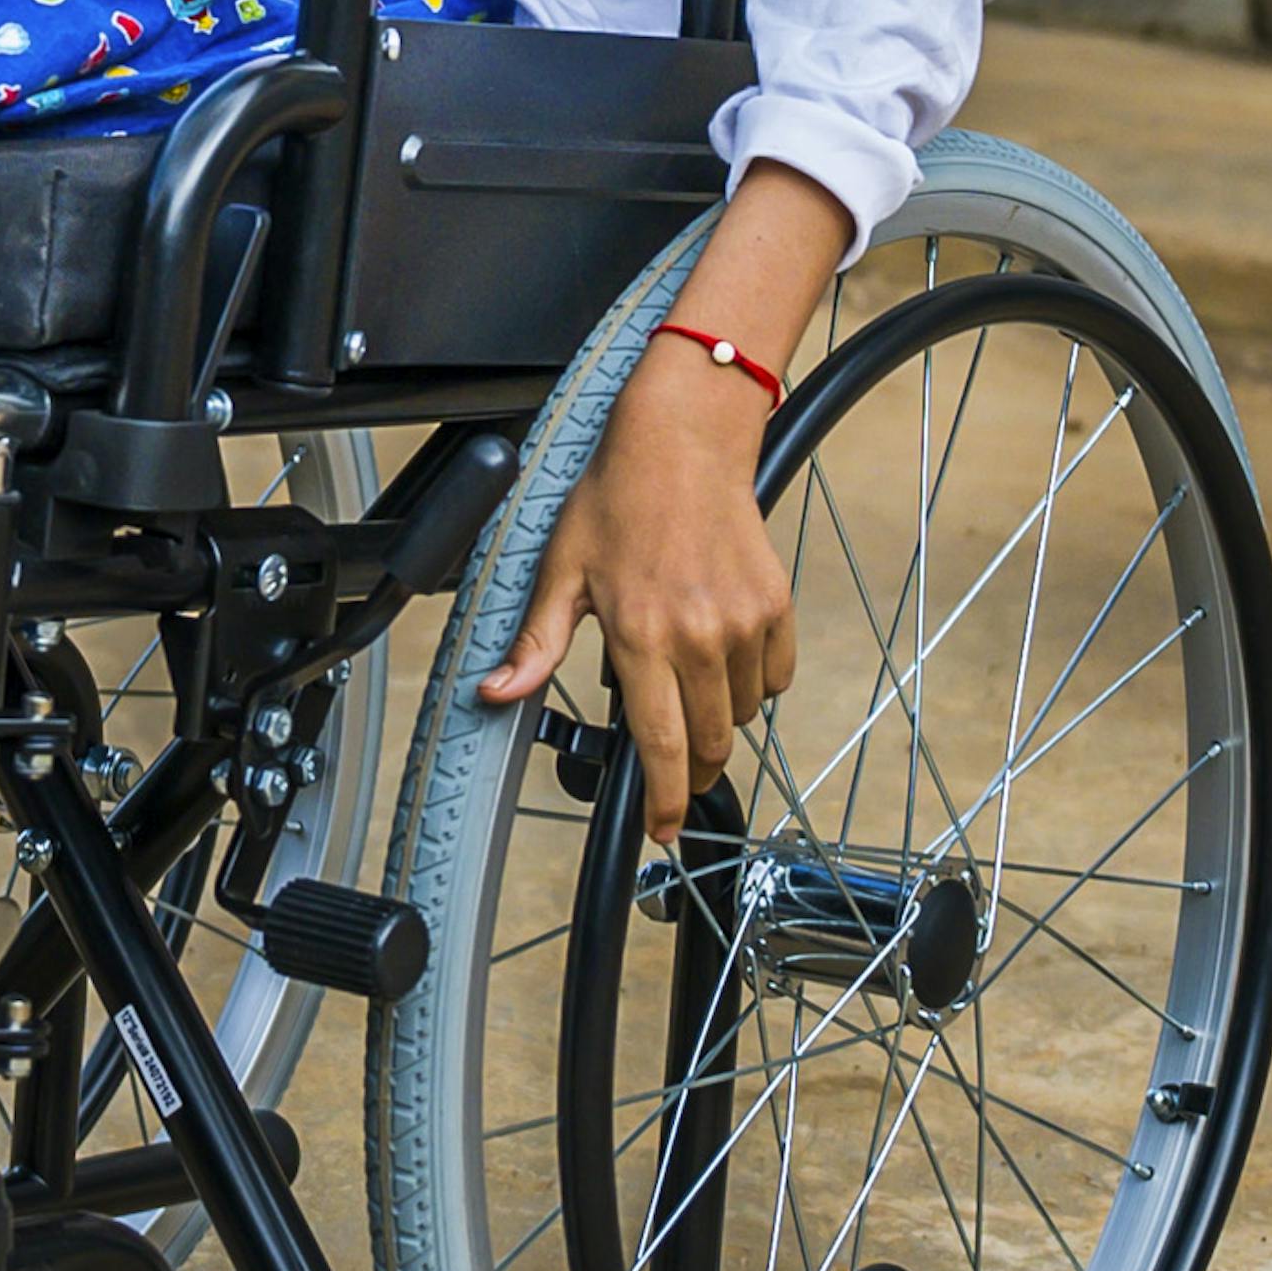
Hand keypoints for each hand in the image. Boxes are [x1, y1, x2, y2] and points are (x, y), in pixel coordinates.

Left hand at [488, 328, 796, 841]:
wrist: (683, 441)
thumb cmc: (616, 499)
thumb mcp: (561, 570)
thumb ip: (537, 643)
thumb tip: (495, 694)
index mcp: (641, 635)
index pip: (660, 744)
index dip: (664, 799)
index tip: (665, 829)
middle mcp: (698, 636)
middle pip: (708, 742)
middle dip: (690, 770)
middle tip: (673, 770)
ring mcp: (743, 622)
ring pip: (743, 713)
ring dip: (719, 720)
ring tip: (690, 689)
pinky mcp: (776, 605)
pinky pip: (775, 676)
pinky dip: (755, 683)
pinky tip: (724, 658)